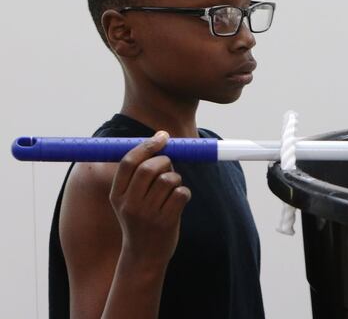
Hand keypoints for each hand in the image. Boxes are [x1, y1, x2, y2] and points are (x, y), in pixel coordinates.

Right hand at [109, 131, 190, 266]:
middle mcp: (130, 204)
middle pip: (150, 168)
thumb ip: (139, 177)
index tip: (162, 137)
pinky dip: (184, 192)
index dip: (146, 146)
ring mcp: (148, 214)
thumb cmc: (140, 221)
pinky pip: (182, 193)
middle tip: (169, 165)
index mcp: (117, 196)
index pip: (128, 163)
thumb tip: (161, 141)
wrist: (144, 257)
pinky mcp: (166, 221)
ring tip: (173, 188)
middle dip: (165, 160)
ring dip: (176, 178)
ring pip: (169, 179)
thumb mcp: (129, 201)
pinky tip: (179, 201)